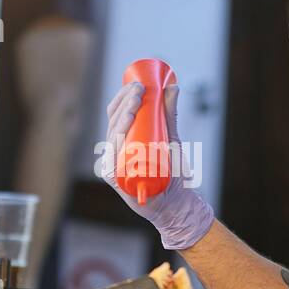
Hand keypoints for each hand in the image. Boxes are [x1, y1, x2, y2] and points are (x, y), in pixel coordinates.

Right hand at [101, 81, 214, 249]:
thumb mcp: (171, 138)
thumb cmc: (172, 173)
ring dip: (122, 116)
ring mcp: (114, 164)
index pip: (118, 113)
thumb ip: (169, 114)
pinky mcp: (116, 177)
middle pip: (114, 121)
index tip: (138, 84)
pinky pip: (114, 155)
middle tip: (139, 89)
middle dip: (125, 102)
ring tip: (134, 103)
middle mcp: (116, 150)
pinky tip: (125, 125)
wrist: (175, 203)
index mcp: (124, 139)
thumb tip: (173, 86)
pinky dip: (118, 138)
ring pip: (113, 134)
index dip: (124, 97)